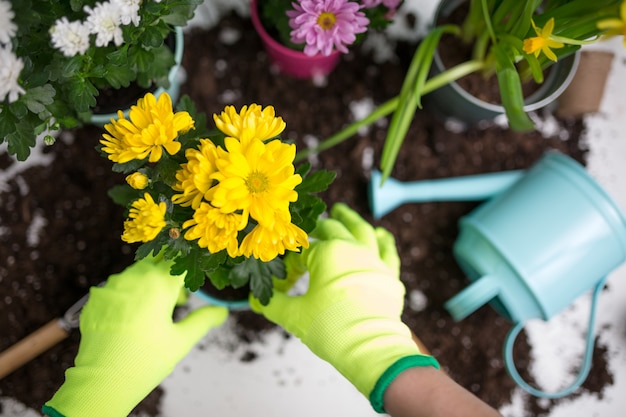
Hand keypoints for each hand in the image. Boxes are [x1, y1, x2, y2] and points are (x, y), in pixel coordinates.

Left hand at [43, 256, 227, 416]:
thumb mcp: (181, 341)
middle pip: (157, 260)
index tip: (194, 279)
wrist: (101, 382)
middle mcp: (133, 277)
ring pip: (136, 271)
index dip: (190, 267)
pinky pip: (117, 286)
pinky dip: (129, 293)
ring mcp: (110, 286)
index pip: (179, 260)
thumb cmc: (145, 361)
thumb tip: (222, 311)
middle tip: (177, 299)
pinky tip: (133, 318)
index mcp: (158, 284)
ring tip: (156, 311)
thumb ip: (204, 320)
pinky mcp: (95, 298)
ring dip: (150, 282)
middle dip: (169, 273)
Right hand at [251, 203, 438, 411]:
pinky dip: (384, 241)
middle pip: (334, 229)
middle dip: (321, 226)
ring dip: (351, 220)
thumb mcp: (294, 316)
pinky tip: (381, 235)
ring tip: (343, 212)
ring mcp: (374, 260)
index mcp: (328, 252)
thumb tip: (256, 300)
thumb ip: (273, 304)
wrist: (369, 348)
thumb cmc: (330, 328)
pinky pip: (388, 251)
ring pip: (363, 231)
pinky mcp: (390, 275)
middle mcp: (353, 249)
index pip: (304, 251)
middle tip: (313, 225)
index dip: (292, 263)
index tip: (286, 278)